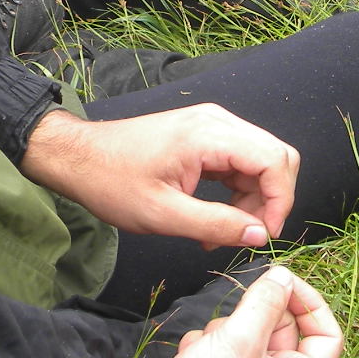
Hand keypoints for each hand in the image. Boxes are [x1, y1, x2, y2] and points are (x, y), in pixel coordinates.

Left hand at [21, 105, 297, 248]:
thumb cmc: (111, 182)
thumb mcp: (162, 214)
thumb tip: (259, 236)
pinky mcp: (204, 136)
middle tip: (248, 236)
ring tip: (223, 234)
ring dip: (253, 200)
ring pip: (260, 162)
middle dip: (271, 201)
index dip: (280, 201)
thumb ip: (215, 225)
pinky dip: (238, 192)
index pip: (274, 160)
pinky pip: (240, 162)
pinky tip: (216, 219)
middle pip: (276, 157)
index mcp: (208, 135)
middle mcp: (217, 121)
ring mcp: (211, 126)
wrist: (77, 157)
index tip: (264, 236)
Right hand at [95, 266, 341, 357]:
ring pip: (247, 332)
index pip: (326, 336)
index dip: (311, 303)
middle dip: (255, 315)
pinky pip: (221, 344)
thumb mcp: (240, 339)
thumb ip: (265, 301)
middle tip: (235, 313)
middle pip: (282, 329)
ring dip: (223, 329)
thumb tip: (282, 275)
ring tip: (208, 348)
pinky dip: (205, 343)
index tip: (285, 279)